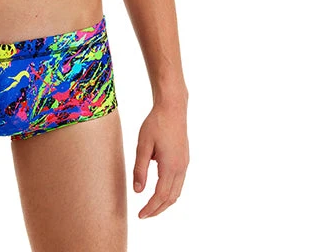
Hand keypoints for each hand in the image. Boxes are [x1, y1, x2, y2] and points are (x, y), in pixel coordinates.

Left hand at [133, 102, 188, 218]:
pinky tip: (159, 189)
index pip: (160, 195)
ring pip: (177, 192)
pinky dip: (169, 192)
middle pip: (171, 198)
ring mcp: (184, 164)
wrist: (172, 108)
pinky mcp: (184, 158)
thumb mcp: (143, 145)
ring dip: (165, 202)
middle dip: (157, 209)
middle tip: (144, 215)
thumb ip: (140, 169)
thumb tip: (138, 191)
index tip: (140, 215)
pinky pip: (179, 182)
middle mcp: (181, 168)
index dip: (150, 208)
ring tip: (151, 206)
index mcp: (170, 166)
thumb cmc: (155, 123)